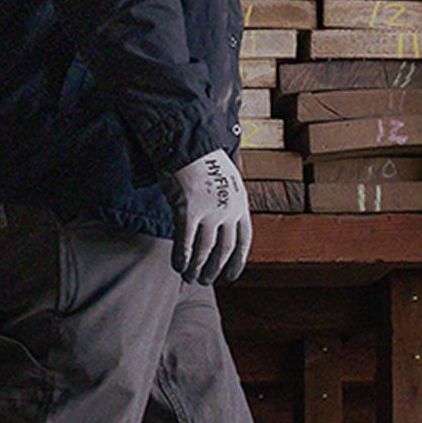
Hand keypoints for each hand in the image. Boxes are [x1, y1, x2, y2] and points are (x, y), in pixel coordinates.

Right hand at [167, 150, 252, 284]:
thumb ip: (223, 201)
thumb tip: (215, 223)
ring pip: (206, 250)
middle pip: (225, 249)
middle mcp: (229, 209)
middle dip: (215, 269)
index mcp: (240, 202)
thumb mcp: (222, 180)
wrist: (185, 141)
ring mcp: (210, 210)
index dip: (238, 262)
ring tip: (190, 278)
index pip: (244, 240)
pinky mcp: (188, 210)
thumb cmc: (199, 159)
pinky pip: (186, 242)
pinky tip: (177, 267)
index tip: (230, 276)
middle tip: (205, 281)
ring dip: (198, 268)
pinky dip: (182, 258)